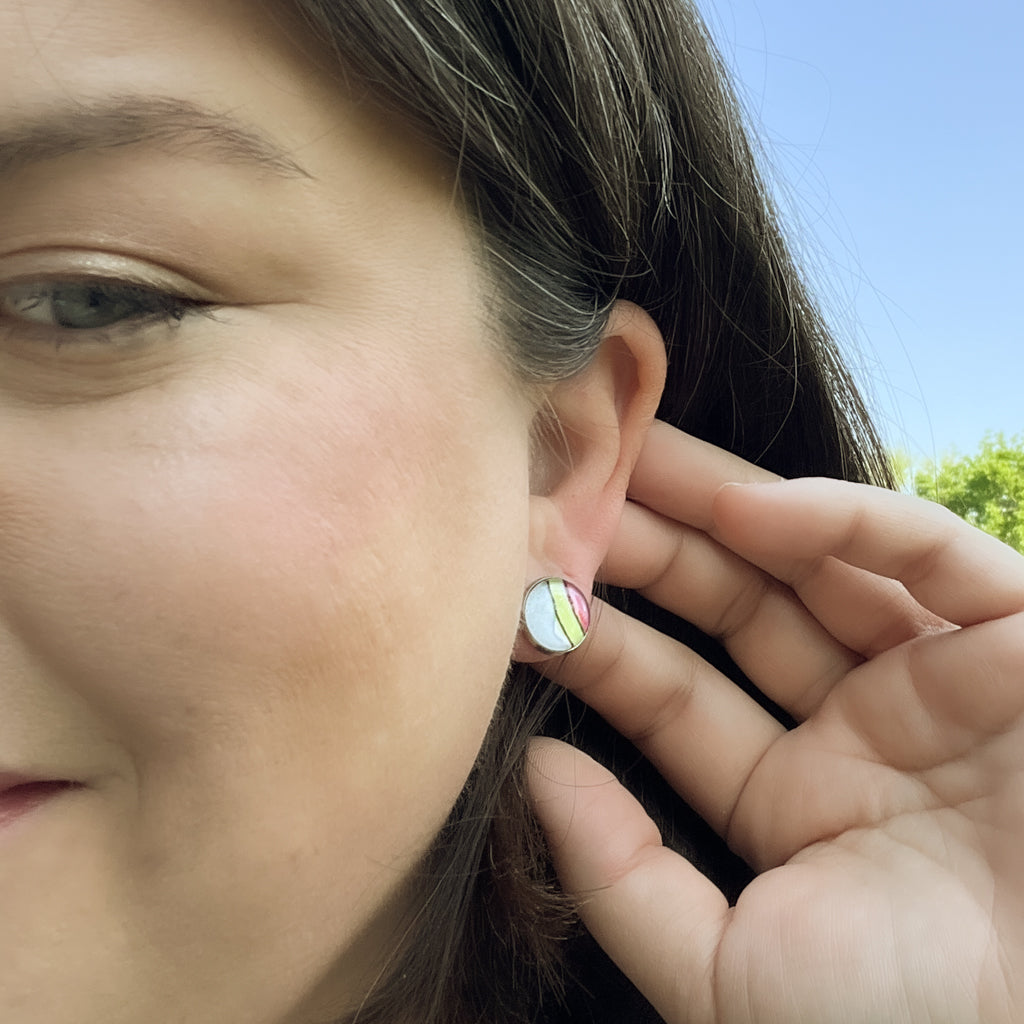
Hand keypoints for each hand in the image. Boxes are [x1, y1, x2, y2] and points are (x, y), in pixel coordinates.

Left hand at [527, 421, 1023, 1023]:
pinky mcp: (1022, 644)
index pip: (672, 693)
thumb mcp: (725, 976)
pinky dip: (846, 522)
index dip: (596, 637)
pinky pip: (930, 557)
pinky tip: (747, 506)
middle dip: (648, 543)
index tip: (518, 586)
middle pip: (733, 606)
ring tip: (627, 453)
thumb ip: (621, 874)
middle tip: (567, 482)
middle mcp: (863, 730)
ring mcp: (940, 682)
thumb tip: (531, 775)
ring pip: (817, 561)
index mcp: (793, 801)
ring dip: (721, 502)